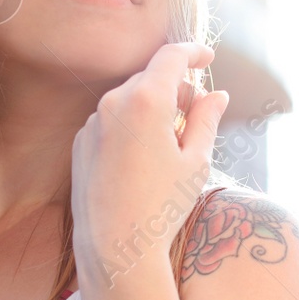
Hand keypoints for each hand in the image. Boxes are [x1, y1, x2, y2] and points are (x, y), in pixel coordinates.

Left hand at [71, 42, 229, 287]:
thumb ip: (206, 119)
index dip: (193, 52)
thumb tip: (217, 94)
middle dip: (176, 89)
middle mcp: (113, 103)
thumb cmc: (161, 207)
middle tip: (196, 118)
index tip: (208, 57)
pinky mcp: (81, 142)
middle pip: (151, 77)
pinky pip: (111, 120)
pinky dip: (131, 126)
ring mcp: (93, 122)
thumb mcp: (196, 161)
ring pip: (130, 99)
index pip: (171, 56)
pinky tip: (143, 160)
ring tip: (170, 146)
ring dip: (153, 108)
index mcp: (146, 100)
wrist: (114, 247)